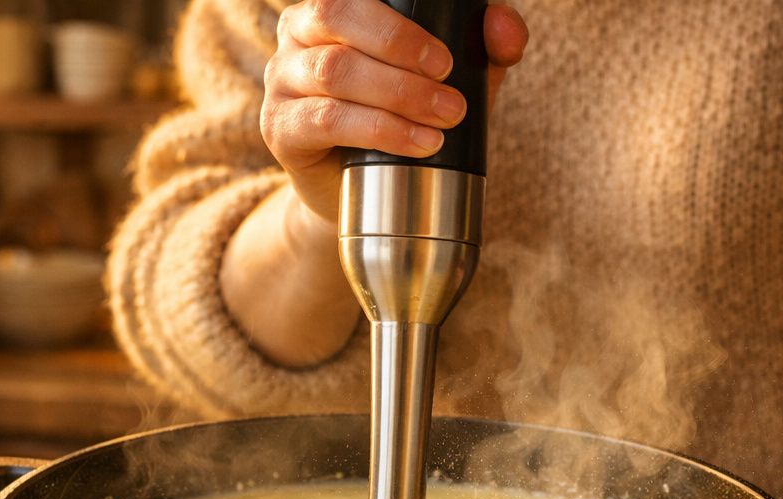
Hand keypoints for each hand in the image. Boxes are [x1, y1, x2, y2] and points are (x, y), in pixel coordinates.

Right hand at [262, 0, 528, 221]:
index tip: (446, 62)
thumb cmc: (405, 118)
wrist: (368, 195)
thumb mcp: (448, 79)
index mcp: (332, 10)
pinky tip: (415, 144)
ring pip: (333, 71)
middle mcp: (297, 35)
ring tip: (443, 121)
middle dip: (401, 53)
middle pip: (337, 18)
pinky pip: (323, 119)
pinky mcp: (279, 128)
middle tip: (451, 97)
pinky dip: (376, 130)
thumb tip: (503, 28)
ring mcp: (282, 81)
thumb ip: (483, 46)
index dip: (398, 24)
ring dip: (396, 97)